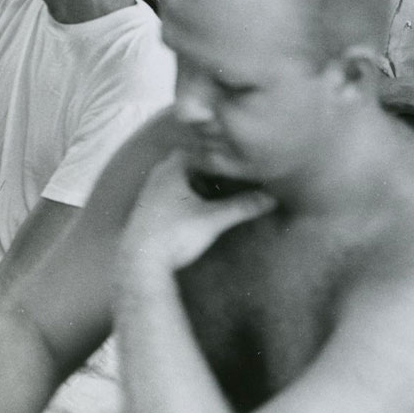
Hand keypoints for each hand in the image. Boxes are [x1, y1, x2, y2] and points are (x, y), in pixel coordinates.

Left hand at [120, 154, 275, 279]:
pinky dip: (186, 197)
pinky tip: (198, 210)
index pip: (199, 152)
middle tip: (230, 178)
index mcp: (170, 169)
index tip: (237, 164)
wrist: (141, 260)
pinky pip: (170, 195)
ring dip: (197, 185)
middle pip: (188, 165)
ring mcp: (150, 193)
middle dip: (208, 171)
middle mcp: (157, 176)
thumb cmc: (175, 234)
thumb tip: (271, 199)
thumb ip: (241, 207)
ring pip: (178, 180)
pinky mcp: (148, 210)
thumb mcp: (213, 219)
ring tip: (218, 194)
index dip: (218, 157)